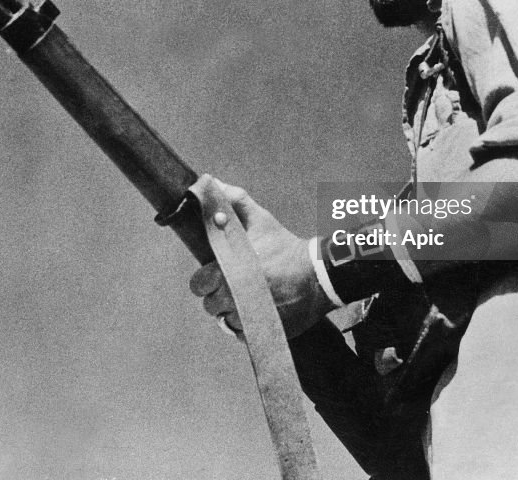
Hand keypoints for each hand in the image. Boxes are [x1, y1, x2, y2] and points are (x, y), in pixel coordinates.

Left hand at [188, 176, 332, 338]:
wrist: (319, 276)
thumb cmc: (285, 247)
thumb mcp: (261, 220)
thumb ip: (234, 202)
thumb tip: (212, 183)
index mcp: (230, 271)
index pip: (198, 284)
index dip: (205, 278)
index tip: (216, 272)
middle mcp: (236, 297)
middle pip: (210, 304)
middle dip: (218, 295)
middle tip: (233, 284)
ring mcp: (249, 317)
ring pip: (225, 320)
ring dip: (232, 310)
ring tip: (247, 296)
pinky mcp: (262, 331)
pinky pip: (241, 334)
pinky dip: (246, 324)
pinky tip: (257, 309)